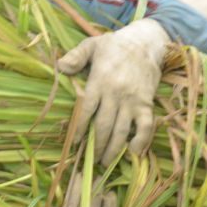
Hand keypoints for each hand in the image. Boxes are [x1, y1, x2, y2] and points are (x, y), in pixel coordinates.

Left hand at [56, 18, 168, 164]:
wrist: (145, 43)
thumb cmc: (114, 46)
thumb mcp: (91, 45)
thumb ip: (75, 56)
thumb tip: (60, 68)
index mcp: (100, 80)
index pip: (86, 109)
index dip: (79, 127)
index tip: (75, 142)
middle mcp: (115, 93)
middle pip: (103, 125)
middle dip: (95, 146)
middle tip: (89, 161)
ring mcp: (132, 100)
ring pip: (121, 131)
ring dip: (113, 150)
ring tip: (105, 163)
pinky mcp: (146, 103)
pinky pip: (145, 127)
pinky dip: (140, 142)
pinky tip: (132, 152)